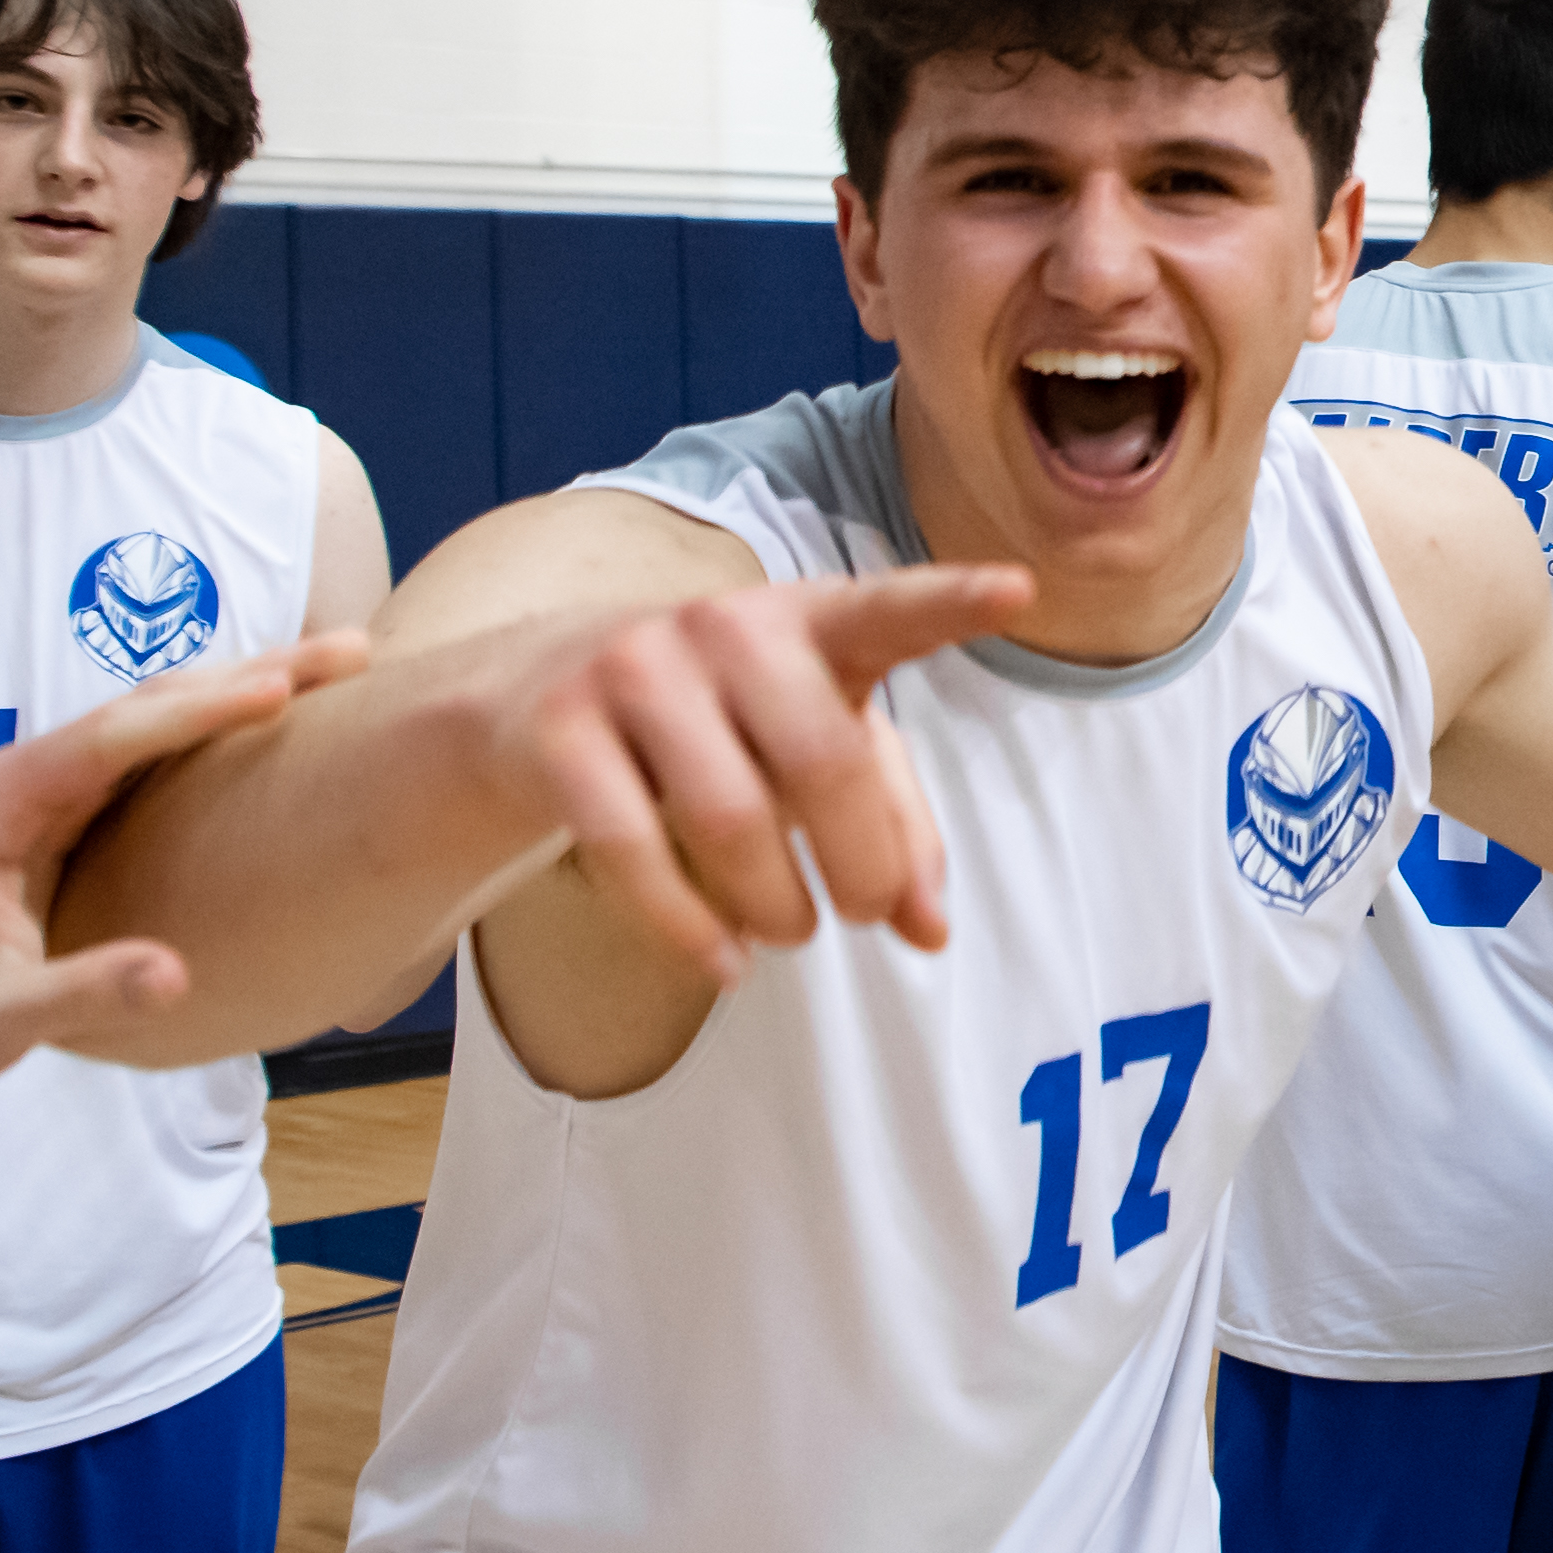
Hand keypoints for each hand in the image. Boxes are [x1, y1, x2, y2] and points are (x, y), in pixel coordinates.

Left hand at [0, 639, 366, 1119]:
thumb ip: (81, 992)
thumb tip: (175, 974)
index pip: (103, 739)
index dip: (194, 712)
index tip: (280, 690)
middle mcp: (17, 781)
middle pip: (141, 709)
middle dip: (245, 675)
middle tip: (346, 654)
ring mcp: (46, 793)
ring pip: (156, 720)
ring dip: (244, 690)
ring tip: (337, 671)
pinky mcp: (74, 815)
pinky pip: (157, 755)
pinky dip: (225, 730)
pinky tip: (287, 720)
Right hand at [506, 567, 1032, 989]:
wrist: (532, 691)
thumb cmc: (722, 719)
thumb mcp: (816, 745)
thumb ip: (892, 823)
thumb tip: (932, 930)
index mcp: (812, 620)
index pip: (889, 608)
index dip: (953, 600)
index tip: (1020, 588)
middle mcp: (726, 626)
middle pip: (822, 760)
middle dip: (861, 861)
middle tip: (867, 913)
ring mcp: (635, 669)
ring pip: (730, 817)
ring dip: (776, 903)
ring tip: (791, 930)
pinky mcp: (560, 731)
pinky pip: (633, 848)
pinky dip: (689, 926)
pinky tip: (724, 964)